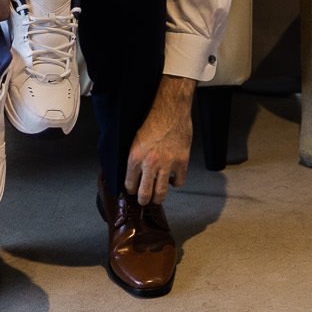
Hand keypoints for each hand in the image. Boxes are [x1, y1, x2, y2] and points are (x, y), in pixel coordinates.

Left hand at [125, 75, 195, 204]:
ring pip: (161, 192)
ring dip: (158, 198)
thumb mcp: (135, 140)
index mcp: (134, 157)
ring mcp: (167, 164)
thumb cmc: (152, 121)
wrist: (170, 110)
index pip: (129, 184)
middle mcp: (150, 163)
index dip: (130, 190)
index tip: (132, 191)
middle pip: (144, 194)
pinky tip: (172, 178)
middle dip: (143, 200)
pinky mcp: (181, 162)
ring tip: (157, 198)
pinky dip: (175, 183)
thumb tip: (132, 172)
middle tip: (144, 201)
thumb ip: (134, 157)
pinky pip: (178, 182)